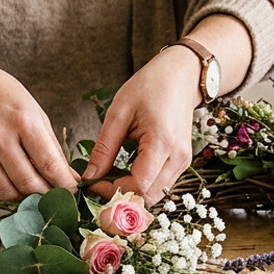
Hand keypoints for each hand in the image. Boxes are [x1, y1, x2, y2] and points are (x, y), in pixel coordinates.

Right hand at [0, 57, 79, 201]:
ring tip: (30, 190)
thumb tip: (71, 181)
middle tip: (53, 197)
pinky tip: (8, 185)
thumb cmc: (5, 98)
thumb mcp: (36, 114)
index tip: (72, 193)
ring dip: (22, 199)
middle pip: (27, 183)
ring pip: (5, 193)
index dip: (64, 186)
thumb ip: (53, 149)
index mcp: (23, 121)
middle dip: (45, 196)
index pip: (49, 165)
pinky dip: (0, 196)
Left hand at [82, 46, 199, 204]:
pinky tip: (126, 172)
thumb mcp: (119, 113)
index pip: (137, 185)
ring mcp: (183, 162)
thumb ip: (104, 148)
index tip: (92, 183)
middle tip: (98, 184)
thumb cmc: (151, 87)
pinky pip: (160, 185)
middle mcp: (178, 157)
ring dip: (131, 192)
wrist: (181, 77)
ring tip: (110, 177)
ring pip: (155, 195)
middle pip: (148, 197)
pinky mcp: (182, 162)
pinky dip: (141, 185)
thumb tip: (90, 176)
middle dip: (120, 196)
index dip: (111, 190)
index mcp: (162, 142)